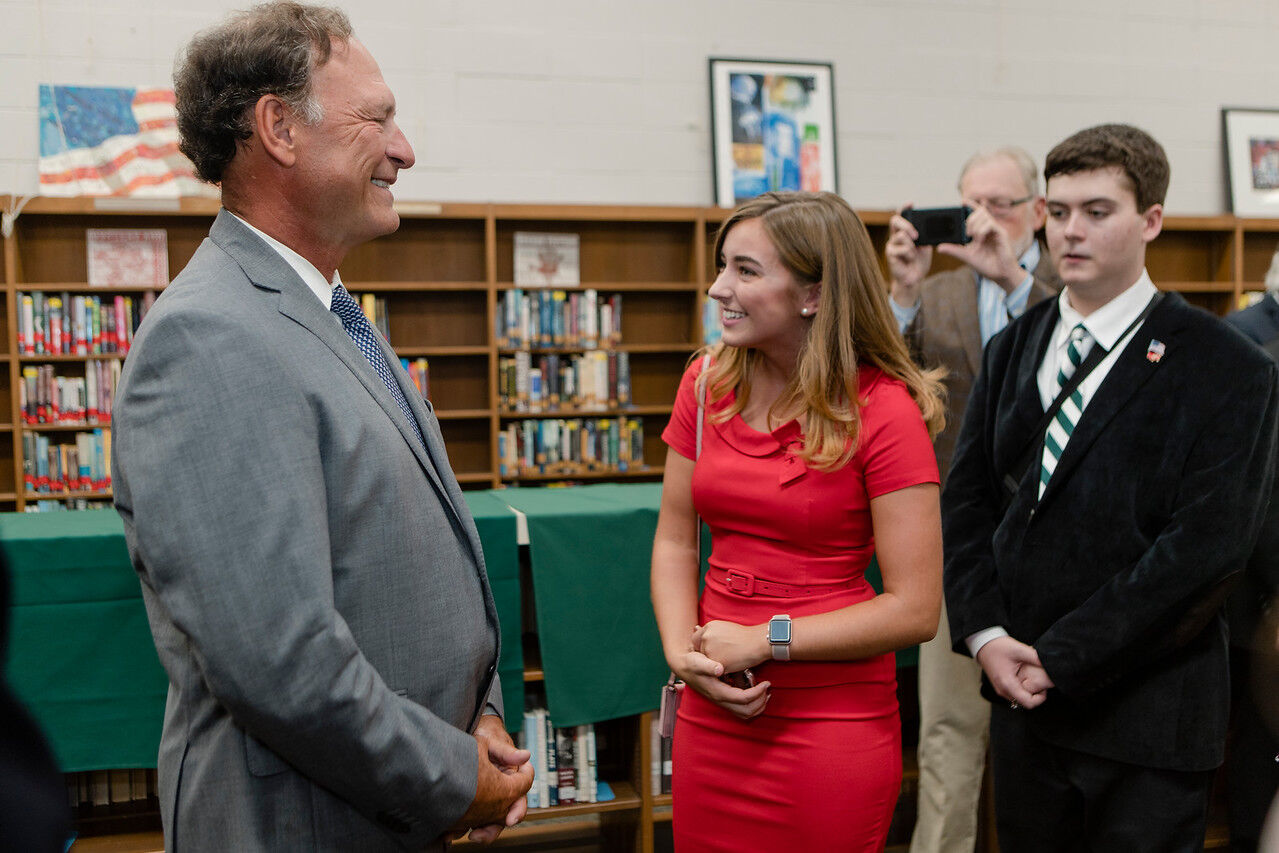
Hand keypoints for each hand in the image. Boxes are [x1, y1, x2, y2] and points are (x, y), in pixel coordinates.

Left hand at [452, 715, 532, 842]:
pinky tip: (450, 831)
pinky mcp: (471, 800)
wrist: (470, 732)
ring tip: (465, 836)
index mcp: (511, 778)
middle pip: (503, 816)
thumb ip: (508, 751)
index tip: (510, 819)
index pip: (519, 798)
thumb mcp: (495, 741)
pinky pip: (470, 818)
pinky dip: (461, 827)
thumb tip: (526, 756)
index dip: (517, 810)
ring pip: (487, 821)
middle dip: (493, 829)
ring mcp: (487, 796)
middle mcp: (501, 791)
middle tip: (480, 835)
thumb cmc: (486, 734)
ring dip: (479, 831)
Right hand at [673, 643, 770, 720]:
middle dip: (760, 701)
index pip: (742, 698)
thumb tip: (719, 669)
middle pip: (746, 711)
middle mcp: (720, 700)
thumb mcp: (697, 661)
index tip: (766, 682)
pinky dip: (752, 705)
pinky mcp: (723, 699)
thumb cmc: (691, 662)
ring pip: (745, 714)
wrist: (683, 667)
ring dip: (758, 706)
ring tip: (766, 692)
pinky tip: (757, 693)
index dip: (757, 692)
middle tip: (768, 688)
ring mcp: (722, 701)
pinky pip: (741, 710)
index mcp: (717, 692)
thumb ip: (707, 665)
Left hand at [691, 620, 768, 673]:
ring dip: (714, 662)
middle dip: (708, 654)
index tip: (712, 649)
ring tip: (729, 658)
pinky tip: (731, 664)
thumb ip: (711, 632)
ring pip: (706, 661)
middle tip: (723, 654)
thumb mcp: (724, 627)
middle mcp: (706, 637)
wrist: (758, 642)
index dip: (703, 646)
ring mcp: (709, 649)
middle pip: (699, 651)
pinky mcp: (715, 661)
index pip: (696, 639)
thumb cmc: (745, 636)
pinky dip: (721, 669)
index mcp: (708, 627)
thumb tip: (696, 629)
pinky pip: (714, 669)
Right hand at [886, 207, 932, 303]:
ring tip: (914, 254)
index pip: (902, 216)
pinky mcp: (890, 253)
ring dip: (912, 245)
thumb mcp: (925, 246)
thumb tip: (926, 229)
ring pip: (901, 236)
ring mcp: (892, 244)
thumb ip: (924, 237)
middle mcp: (896, 236)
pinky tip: (909, 260)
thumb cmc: (919, 261)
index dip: (905, 208)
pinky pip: (903, 248)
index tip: (911, 203)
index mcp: (905, 231)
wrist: (914, 278)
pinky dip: (910, 254)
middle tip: (916, 235)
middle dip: (906, 224)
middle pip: (895, 220)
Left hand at [937, 201, 1024, 291]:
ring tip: (972, 237)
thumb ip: (954, 250)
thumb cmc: (986, 264)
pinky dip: (981, 230)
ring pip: (984, 216)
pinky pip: (990, 224)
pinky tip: (979, 240)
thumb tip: (939, 247)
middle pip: (979, 211)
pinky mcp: (1001, 233)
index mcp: (981, 230)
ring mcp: (995, 229)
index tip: (962, 201)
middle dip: (969, 219)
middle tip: (966, 233)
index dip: (970, 205)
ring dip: (974, 225)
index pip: (976, 213)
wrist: (1000, 274)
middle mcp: (989, 228)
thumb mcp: (966, 256)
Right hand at [975, 636, 1052, 708]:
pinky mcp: (1000, 686)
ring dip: (1028, 692)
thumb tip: (1051, 663)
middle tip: (1039, 680)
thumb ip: (1036, 658)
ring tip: (1032, 678)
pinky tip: (1024, 677)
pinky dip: (1022, 688)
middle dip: (1035, 694)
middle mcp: (1003, 690)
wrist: (982, 644)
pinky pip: (1014, 693)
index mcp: (1007, 684)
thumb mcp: (1019, 649)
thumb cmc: (998, 646)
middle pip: (1025, 702)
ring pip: (1019, 699)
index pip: (1029, 703)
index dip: (1041, 698)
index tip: (1044, 687)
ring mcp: (1001, 689)